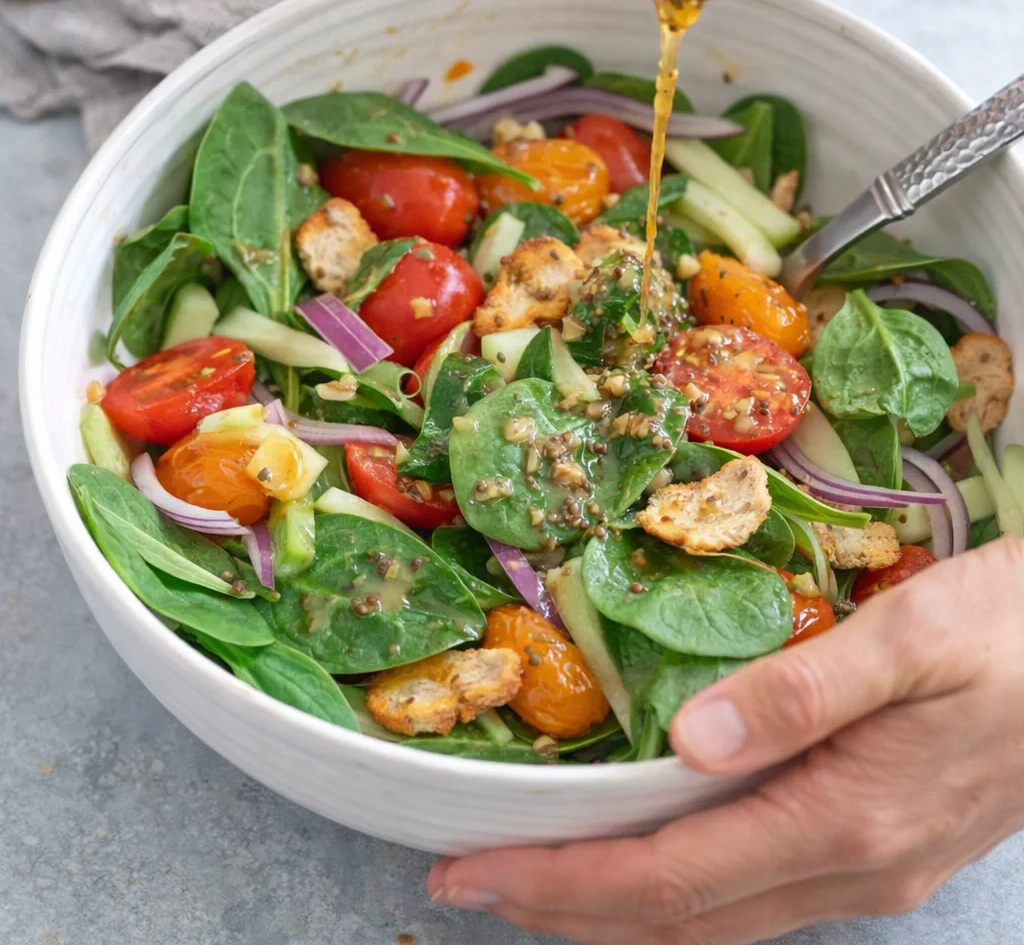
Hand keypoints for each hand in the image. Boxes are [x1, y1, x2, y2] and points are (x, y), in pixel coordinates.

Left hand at [428, 538, 1023, 942]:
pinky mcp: (888, 852)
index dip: (564, 883)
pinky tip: (652, 861)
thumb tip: (691, 740)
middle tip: (466, 884)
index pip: (674, 876)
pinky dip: (682, 893)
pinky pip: (762, 897)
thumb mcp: (914, 637)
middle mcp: (858, 868)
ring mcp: (877, 872)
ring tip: (535, 880)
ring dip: (618, 909)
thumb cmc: (1013, 630)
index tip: (471, 873)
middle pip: (684, 920)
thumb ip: (804, 688)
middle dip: (566, 910)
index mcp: (852, 817)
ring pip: (721, 921)